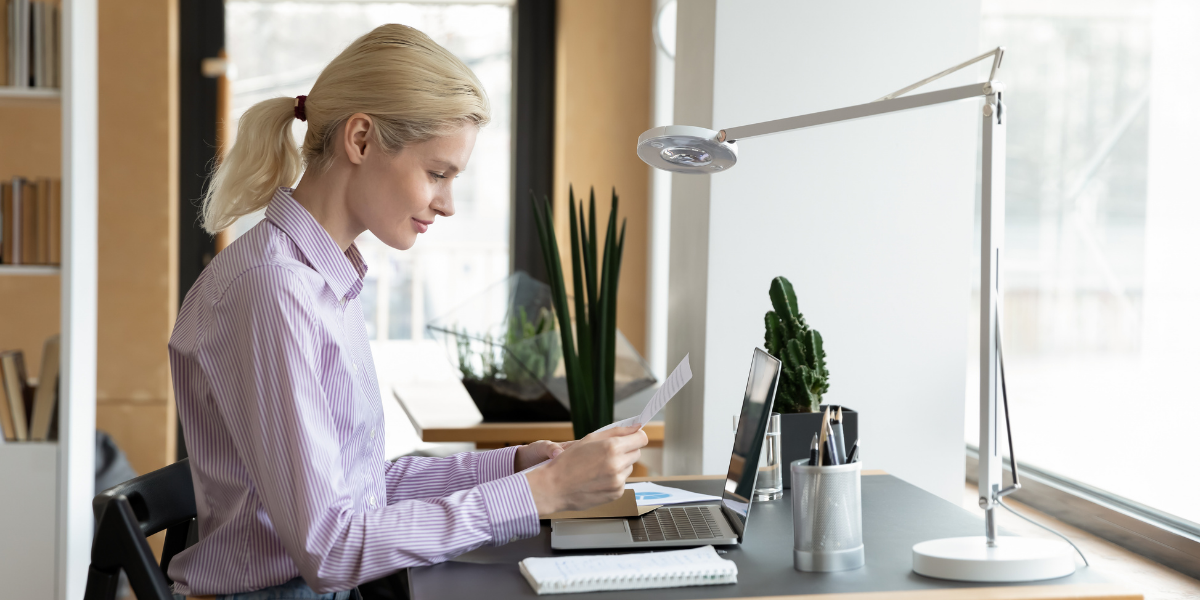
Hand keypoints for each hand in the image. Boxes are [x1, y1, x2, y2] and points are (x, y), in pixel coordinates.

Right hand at [524, 426, 647, 516]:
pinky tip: (598, 478)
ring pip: (629, 467)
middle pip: (636, 453)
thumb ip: (617, 431)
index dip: (636, 436)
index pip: (641, 438)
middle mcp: (617, 464)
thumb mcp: (590, 439)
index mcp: (612, 447)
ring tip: (599, 467)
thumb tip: (637, 426)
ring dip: (620, 466)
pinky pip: (622, 481)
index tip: (631, 438)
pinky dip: (614, 479)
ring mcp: (618, 481)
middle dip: (626, 451)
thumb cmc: (568, 461)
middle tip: (607, 453)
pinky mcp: (616, 493)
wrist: (555, 487)